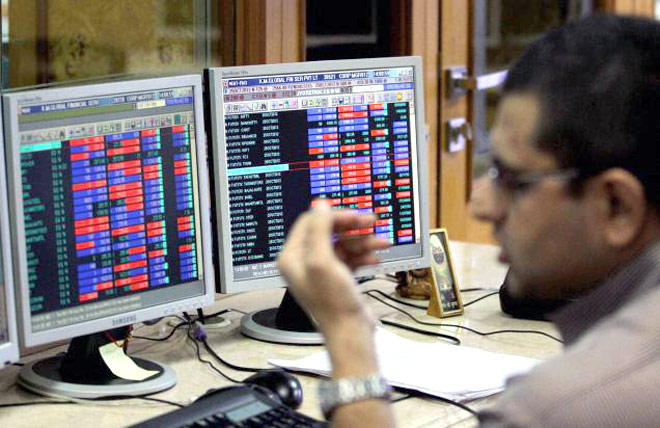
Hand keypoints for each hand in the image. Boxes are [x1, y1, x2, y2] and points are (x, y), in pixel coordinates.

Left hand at [277, 201, 389, 333]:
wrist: (350, 332)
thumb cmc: (334, 302)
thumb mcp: (323, 261)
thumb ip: (319, 230)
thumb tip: (320, 204)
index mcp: (292, 257)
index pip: (311, 222)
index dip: (334, 216)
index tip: (356, 217)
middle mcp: (303, 261)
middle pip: (328, 230)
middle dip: (351, 226)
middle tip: (371, 222)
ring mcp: (320, 270)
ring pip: (342, 243)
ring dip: (362, 240)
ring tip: (382, 242)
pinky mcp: (336, 277)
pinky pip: (350, 257)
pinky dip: (363, 254)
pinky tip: (376, 257)